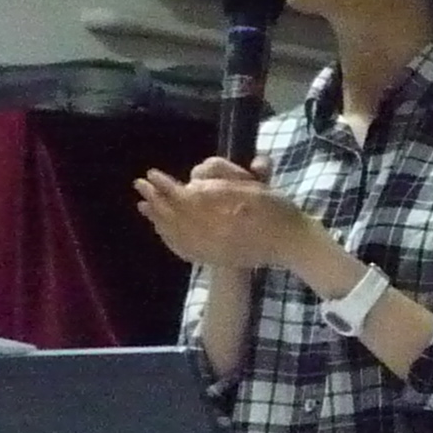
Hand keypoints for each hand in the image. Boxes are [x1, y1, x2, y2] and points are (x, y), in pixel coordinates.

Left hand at [132, 158, 316, 276]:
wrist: (293, 244)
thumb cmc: (279, 210)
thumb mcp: (255, 189)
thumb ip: (221, 187)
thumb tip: (192, 186)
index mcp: (223, 215)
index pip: (185, 199)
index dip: (166, 186)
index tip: (152, 174)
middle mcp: (214, 235)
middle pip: (176, 216)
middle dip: (156, 199)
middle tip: (140, 185)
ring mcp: (213, 249)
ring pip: (176, 234)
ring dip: (158, 219)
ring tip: (144, 206)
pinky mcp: (215, 258)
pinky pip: (185, 250)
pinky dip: (170, 240)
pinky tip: (162, 231)